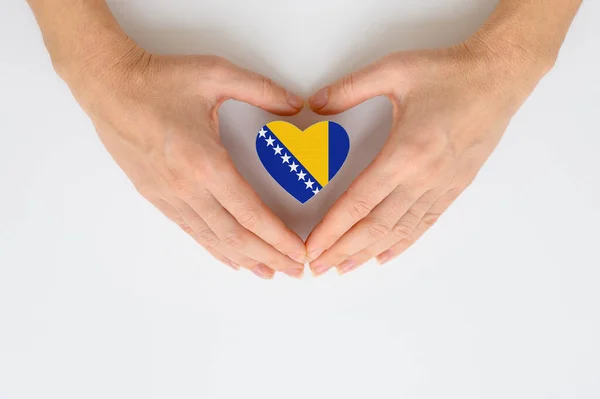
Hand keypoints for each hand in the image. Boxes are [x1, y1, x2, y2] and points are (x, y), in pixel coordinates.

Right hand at [62, 39, 306, 278]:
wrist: (108, 86)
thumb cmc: (159, 81)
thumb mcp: (216, 74)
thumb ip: (262, 90)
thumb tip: (295, 105)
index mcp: (205, 163)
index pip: (250, 213)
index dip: (277, 237)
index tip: (297, 252)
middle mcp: (186, 188)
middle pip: (235, 235)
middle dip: (268, 257)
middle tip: (293, 271)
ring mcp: (169, 196)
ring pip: (212, 239)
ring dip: (244, 259)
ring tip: (267, 273)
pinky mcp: (155, 196)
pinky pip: (191, 231)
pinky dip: (214, 248)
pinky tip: (230, 259)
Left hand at [305, 35, 552, 275]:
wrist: (500, 77)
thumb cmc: (449, 73)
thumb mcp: (393, 70)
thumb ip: (349, 89)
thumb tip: (315, 103)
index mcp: (404, 153)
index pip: (358, 202)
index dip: (332, 229)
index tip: (312, 248)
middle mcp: (423, 178)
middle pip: (375, 226)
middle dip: (343, 250)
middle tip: (318, 268)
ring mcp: (441, 186)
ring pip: (399, 231)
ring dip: (369, 253)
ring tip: (345, 268)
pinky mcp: (455, 187)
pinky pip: (425, 223)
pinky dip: (403, 243)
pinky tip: (385, 255)